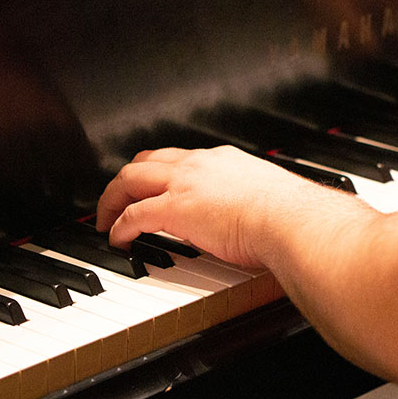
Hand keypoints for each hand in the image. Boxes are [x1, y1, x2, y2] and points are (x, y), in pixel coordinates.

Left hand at [96, 145, 322, 266]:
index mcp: (221, 160)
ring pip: (130, 179)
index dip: (157, 172)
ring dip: (112, 199)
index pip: (177, 159)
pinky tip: (115, 240)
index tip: (151, 186)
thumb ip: (248, 202)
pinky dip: (119, 227)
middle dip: (125, 180)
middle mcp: (198, 165)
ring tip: (105, 219)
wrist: (292, 220)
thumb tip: (251, 220)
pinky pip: (134, 215)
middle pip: (145, 161)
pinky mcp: (175, 209)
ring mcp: (184, 184)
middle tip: (115, 199)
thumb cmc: (290, 217)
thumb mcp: (266, 198)